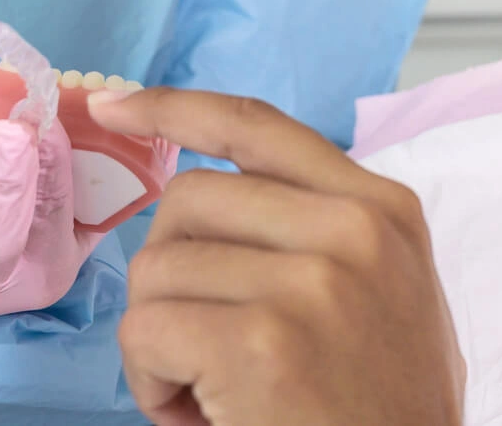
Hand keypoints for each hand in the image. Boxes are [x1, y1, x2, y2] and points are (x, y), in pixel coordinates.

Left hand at [91, 88, 463, 425]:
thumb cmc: (385, 408)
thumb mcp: (387, 290)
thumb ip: (323, 230)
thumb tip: (213, 194)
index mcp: (383, 208)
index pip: (258, 125)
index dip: (174, 108)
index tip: (114, 106)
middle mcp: (353, 229)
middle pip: (189, 198)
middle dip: (171, 270)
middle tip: (204, 342)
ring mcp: (311, 281)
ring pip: (158, 268)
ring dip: (162, 341)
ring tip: (213, 389)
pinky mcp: (263, 341)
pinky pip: (147, 331)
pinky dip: (151, 383)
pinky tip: (198, 412)